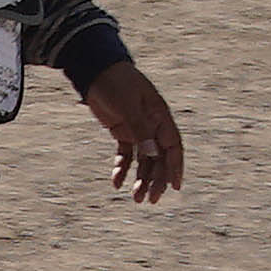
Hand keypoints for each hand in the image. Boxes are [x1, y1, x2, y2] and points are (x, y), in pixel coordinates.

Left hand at [83, 59, 183, 202]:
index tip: (174, 187)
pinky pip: (126, 155)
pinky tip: (116, 183)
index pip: (173, 147)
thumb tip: (154, 154)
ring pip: (144, 160)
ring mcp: (137, 129)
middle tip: (150, 200)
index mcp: (160, 117)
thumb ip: (140, 129)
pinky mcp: (121, 131)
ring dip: (141, 179)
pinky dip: (122, 168)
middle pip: (159, 158)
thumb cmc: (117, 83)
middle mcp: (152, 125)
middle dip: (156, 180)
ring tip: (135, 199)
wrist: (96, 70)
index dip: (175, 167)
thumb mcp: (128, 106)